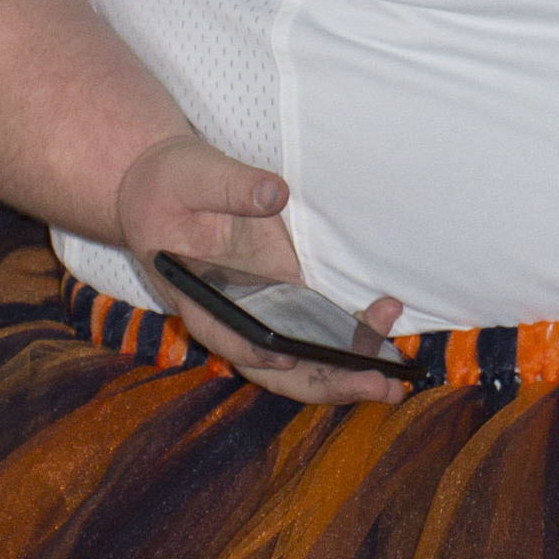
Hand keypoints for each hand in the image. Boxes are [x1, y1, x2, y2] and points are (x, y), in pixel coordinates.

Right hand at [115, 133, 409, 408]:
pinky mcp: (283, 295)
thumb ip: (232, 186)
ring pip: (300, 359)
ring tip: (393, 376)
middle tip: (374, 384)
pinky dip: (349, 335)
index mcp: (198, 296)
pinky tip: (384, 318)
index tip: (288, 355)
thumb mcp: (193, 175)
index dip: (254, 352)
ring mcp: (260, 311)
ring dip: (345, 371)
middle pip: (274, 368)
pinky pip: (315, 329)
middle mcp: (232, 316)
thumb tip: (273, 194)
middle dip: (323, 383)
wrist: (165, 187)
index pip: (225, 336)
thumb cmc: (169, 184)